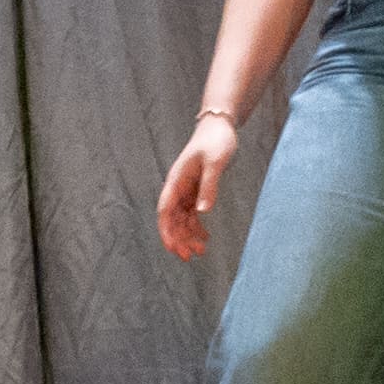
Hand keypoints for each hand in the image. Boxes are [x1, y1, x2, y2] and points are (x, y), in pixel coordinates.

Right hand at [154, 111, 238, 261]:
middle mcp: (177, 187)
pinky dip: (197, 226)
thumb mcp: (215, 163)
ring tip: (201, 252)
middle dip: (178, 238)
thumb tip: (203, 212)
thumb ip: (209, 186)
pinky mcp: (195, 189)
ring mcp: (186, 189)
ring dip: (188, 235)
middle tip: (189, 257)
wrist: (219, 126)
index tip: (172, 248)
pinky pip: (192, 213)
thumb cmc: (216, 141)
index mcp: (176, 181)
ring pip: (182, 218)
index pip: (165, 210)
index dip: (166, 230)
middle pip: (171, 218)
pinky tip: (206, 238)